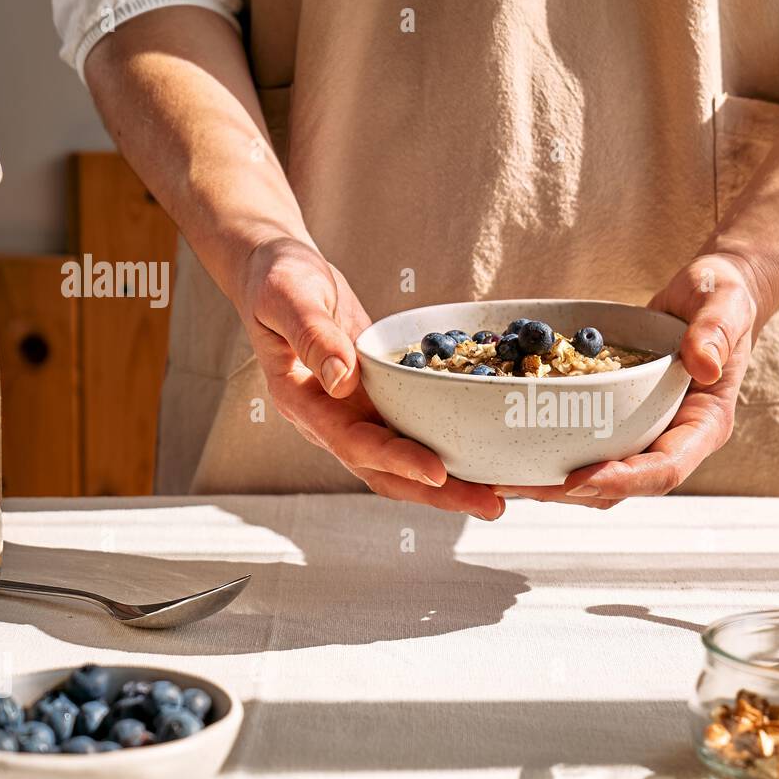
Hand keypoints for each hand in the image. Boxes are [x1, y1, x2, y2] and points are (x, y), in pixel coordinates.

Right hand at [237, 237, 503, 517]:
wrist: (279, 274)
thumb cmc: (278, 279)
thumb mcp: (289, 297)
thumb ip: (312, 336)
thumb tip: (342, 379)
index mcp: (305, 404)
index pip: (354, 444)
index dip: (397, 460)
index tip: (437, 472)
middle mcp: (334, 421)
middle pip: (388, 472)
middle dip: (439, 493)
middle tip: (491, 505)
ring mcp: (359, 415)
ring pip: (407, 462)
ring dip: (452, 483)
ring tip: (501, 496)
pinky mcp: (380, 403)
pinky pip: (417, 432)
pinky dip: (452, 447)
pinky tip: (489, 454)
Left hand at [502, 254, 757, 507]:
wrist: (708, 294)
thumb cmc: (722, 297)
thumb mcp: (724, 305)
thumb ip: (716, 331)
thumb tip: (703, 365)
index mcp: (704, 426)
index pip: (665, 469)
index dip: (622, 481)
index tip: (577, 481)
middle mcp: (673, 440)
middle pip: (624, 486)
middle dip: (572, 493)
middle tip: (519, 486)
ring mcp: (645, 434)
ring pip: (600, 478)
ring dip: (553, 484)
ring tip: (504, 479)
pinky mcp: (620, 422)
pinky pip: (587, 447)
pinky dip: (552, 454)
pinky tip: (512, 450)